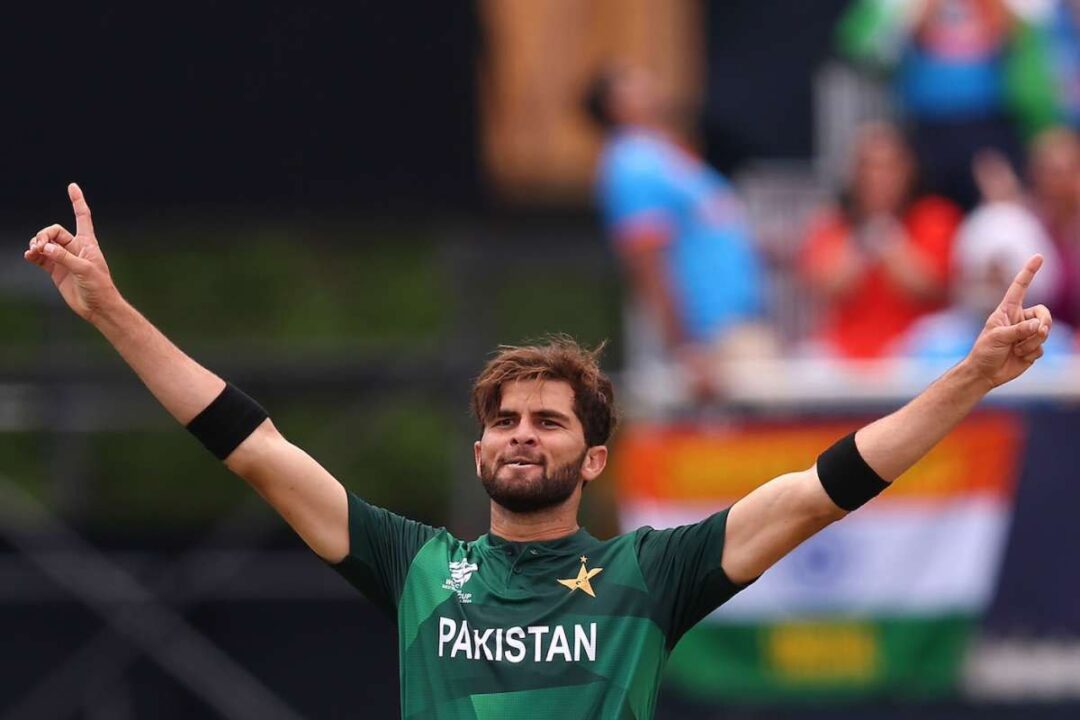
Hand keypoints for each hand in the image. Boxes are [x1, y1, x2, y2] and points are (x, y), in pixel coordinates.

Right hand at [24, 184, 119, 322]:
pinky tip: (29, 255)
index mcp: (88, 243)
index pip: (82, 217)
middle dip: (44, 235)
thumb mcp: (84, 270)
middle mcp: (75, 248)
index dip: (77, 201)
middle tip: (40, 246)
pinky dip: (33, 254)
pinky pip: (40, 256)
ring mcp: (64, 258)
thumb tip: (44, 248)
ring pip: (45, 243)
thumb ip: (64, 258)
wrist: (97, 307)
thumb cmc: (99, 287)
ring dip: (36, 244)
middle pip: (54, 231)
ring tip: (34, 251)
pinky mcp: (55, 270)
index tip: (72, 186)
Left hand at [965, 255, 1052, 387]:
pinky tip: (1018, 356)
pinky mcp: (1033, 347)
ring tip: (1016, 349)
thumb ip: (1018, 330)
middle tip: (1037, 332)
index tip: (1039, 257)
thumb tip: (1040, 327)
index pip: (1020, 287)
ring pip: (1044, 332)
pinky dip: (1031, 353)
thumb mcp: (997, 337)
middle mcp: (1020, 319)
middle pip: (1044, 313)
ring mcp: (1027, 333)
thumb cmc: (984, 351)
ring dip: (1031, 342)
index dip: (1029, 272)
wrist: (985, 373)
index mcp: (1007, 310)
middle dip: (1043, 323)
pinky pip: (1042, 347)